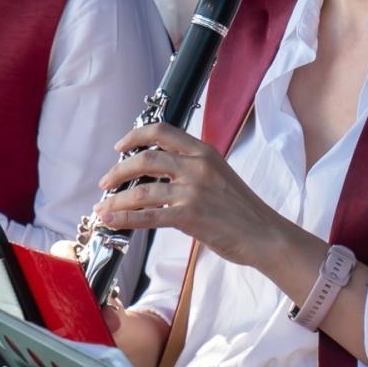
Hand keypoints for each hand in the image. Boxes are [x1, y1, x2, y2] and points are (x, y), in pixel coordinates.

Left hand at [94, 122, 288, 268]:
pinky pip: (148, 216)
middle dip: (118, 171)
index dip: (135, 136)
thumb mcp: (220, 175)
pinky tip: (110, 221)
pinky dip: (124, 219)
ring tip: (102, 208)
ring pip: (141, 190)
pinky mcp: (190, 216)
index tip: (120, 147)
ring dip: (116, 200)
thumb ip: (192, 169)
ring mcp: (193, 191)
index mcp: (204, 152)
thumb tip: (160, 174)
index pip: (163, 131)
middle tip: (105, 183)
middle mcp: (197, 166)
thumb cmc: (243, 210)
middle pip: (145, 159)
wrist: (264, 234)